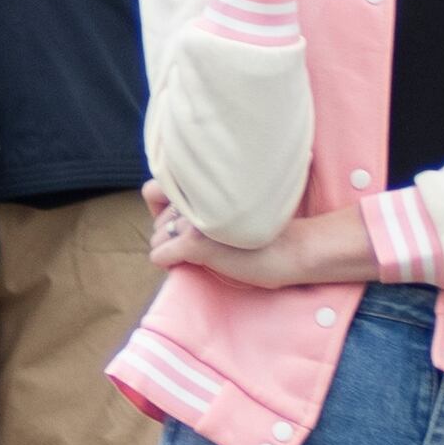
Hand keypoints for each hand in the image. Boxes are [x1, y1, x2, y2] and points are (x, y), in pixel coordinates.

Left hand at [147, 199, 372, 288]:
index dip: (166, 209)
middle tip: (202, 239)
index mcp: (200, 182)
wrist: (291, 248)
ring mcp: (193, 221)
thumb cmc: (260, 227)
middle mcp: (193, 197)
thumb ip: (196, 193)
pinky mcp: (194, 244)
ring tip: (203, 251)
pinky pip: (160, 256)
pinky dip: (169, 262)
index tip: (187, 219)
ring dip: (172, 249)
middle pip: (157, 221)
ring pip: (157, 240)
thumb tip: (153, 194)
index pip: (152, 190)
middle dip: (172, 233)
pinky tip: (189, 262)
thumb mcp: (227, 202)